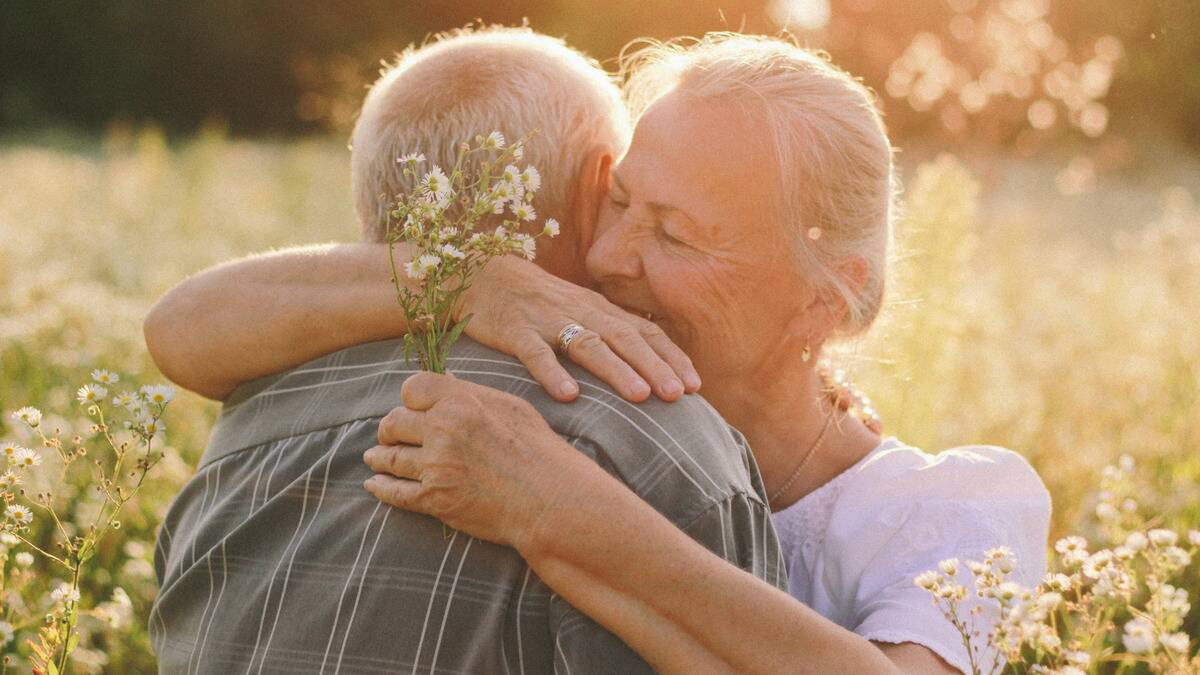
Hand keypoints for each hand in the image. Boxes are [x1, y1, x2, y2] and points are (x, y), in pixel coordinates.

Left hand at [362, 372, 590, 549]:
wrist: (550, 498)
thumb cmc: (538, 450)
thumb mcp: (510, 408)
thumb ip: (473, 395)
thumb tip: (447, 384)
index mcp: (460, 401)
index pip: (412, 388)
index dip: (409, 399)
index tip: (411, 408)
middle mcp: (442, 429)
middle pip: (394, 422)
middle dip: (390, 429)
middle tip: (388, 435)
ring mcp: (435, 465)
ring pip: (391, 457)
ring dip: (379, 458)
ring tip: (374, 458)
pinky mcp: (434, 498)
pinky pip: (395, 492)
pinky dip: (381, 488)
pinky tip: (374, 485)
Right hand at [458, 254, 699, 402]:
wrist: (484, 275)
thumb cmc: (540, 302)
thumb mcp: (581, 312)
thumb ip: (610, 335)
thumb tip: (651, 369)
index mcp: (600, 310)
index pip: (645, 331)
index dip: (671, 357)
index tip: (696, 386)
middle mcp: (581, 313)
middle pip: (625, 338)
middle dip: (655, 366)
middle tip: (679, 395)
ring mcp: (548, 321)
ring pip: (588, 345)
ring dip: (616, 370)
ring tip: (640, 396)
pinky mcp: (516, 332)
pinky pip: (536, 352)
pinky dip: (552, 373)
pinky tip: (568, 396)